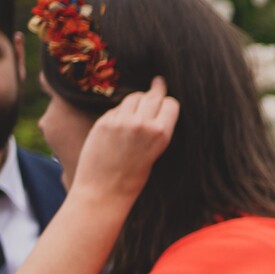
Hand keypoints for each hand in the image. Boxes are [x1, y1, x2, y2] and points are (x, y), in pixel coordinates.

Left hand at [73, 77, 176, 199]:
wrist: (105, 190)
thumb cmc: (132, 176)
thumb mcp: (155, 152)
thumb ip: (155, 128)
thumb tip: (154, 103)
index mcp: (161, 134)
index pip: (170, 103)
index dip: (168, 102)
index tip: (165, 99)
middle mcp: (142, 124)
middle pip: (152, 96)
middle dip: (155, 92)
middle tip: (158, 83)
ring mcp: (121, 122)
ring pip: (133, 97)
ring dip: (136, 99)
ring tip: (136, 106)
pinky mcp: (104, 122)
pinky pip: (116, 108)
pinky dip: (119, 111)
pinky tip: (119, 122)